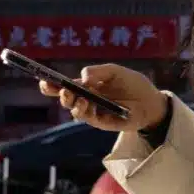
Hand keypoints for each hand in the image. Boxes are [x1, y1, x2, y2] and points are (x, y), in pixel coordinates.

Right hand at [38, 64, 168, 134]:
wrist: (151, 101)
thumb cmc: (133, 84)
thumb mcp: (116, 71)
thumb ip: (99, 71)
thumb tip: (82, 76)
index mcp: (86, 85)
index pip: (64, 85)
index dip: (51, 83)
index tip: (42, 79)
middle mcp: (86, 99)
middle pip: (65, 98)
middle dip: (59, 94)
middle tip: (62, 89)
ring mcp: (93, 111)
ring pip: (74, 110)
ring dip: (73, 103)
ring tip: (78, 97)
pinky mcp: (102, 122)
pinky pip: (89, 118)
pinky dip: (85, 111)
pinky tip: (86, 104)